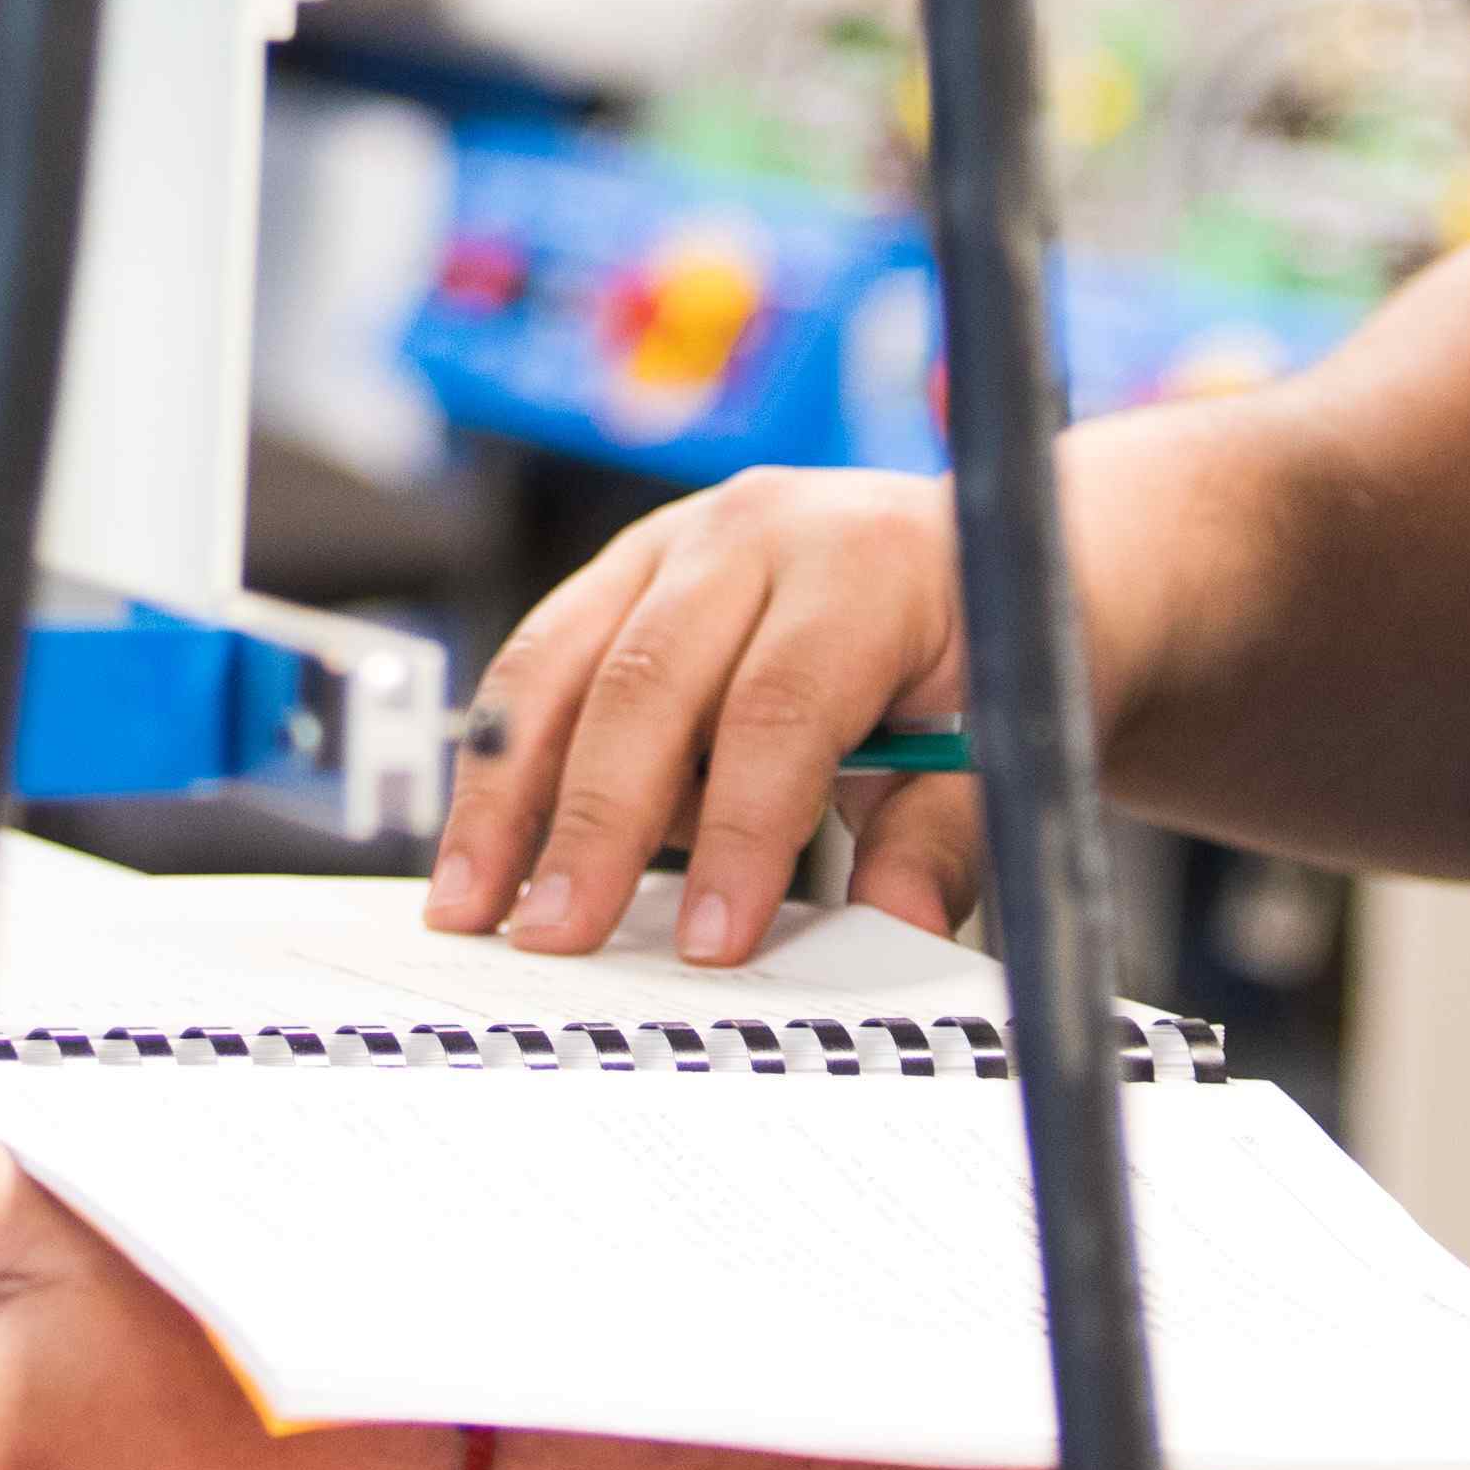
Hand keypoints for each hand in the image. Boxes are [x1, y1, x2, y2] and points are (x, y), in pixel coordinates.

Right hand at [426, 466, 988, 961]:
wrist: (984, 547)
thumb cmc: (987, 649)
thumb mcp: (999, 740)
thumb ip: (942, 835)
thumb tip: (898, 922)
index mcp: (864, 563)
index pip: (781, 705)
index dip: (741, 830)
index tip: (710, 939)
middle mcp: (756, 531)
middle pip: (647, 679)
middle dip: (593, 820)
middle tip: (556, 933)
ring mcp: (678, 541)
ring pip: (562, 659)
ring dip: (506, 790)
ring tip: (470, 899)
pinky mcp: (629, 571)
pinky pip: (546, 659)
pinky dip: (508, 757)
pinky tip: (485, 847)